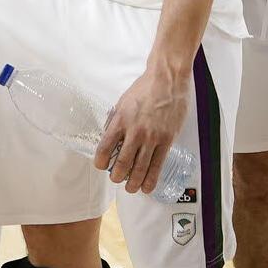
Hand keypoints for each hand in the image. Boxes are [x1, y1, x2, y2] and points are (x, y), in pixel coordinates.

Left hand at [94, 64, 187, 194]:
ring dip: (133, 183)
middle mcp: (135, 131)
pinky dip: (151, 179)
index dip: (100, 162)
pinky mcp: (166, 140)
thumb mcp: (122, 102)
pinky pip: (157, 165)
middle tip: (116, 179)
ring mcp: (152, 137)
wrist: (167, 79)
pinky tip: (147, 186)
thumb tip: (110, 137)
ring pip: (140, 168)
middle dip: (117, 176)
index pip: (105, 148)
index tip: (101, 166)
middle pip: (122, 163)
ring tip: (130, 188)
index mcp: (120, 121)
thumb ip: (116, 120)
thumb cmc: (145, 88)